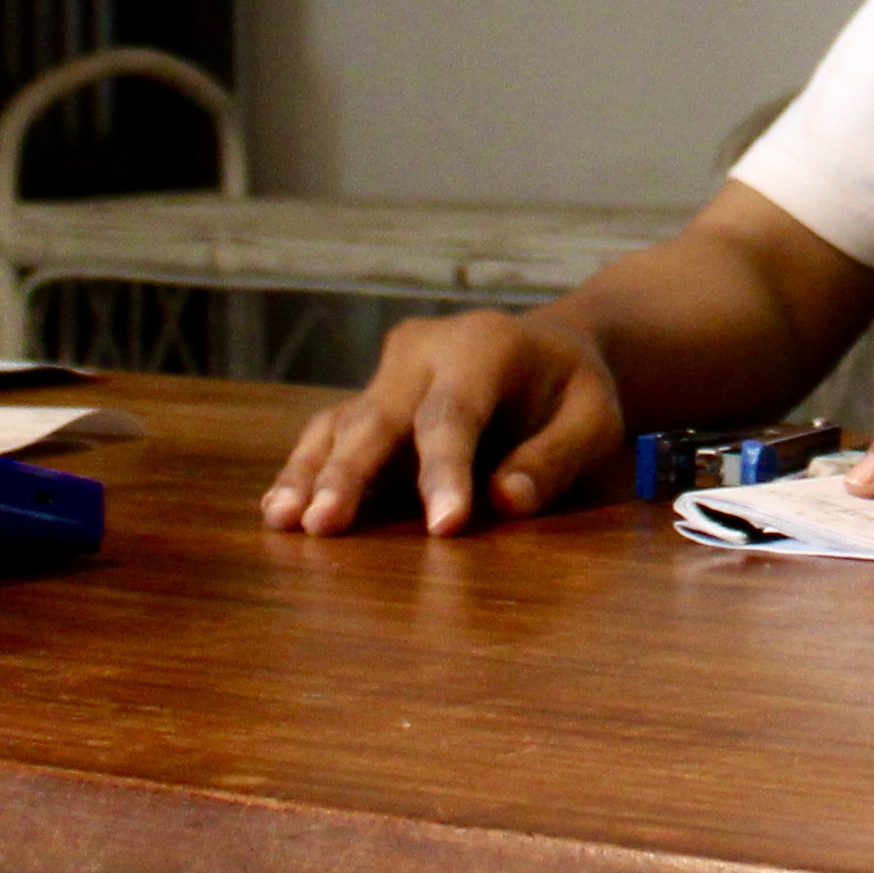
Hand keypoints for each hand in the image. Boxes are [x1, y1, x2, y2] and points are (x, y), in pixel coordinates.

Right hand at [260, 307, 623, 535]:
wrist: (548, 347)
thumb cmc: (573, 391)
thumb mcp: (594, 419)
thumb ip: (554, 458)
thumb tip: (505, 502)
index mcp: (485, 346)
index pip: (455, 414)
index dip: (445, 471)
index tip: (443, 526)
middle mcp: (425, 349)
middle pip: (381, 417)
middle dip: (351, 473)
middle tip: (323, 525)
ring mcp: (390, 372)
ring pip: (342, 422)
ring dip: (311, 473)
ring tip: (283, 521)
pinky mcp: (371, 395)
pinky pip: (330, 430)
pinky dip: (304, 468)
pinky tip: (278, 509)